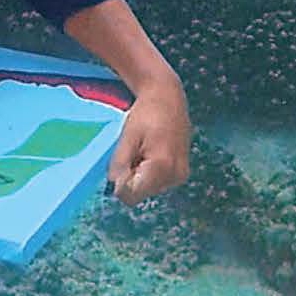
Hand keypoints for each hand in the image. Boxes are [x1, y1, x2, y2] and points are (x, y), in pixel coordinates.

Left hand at [107, 77, 190, 205]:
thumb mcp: (127, 137)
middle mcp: (175, 175)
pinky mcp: (181, 174)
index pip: (131, 196)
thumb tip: (113, 187)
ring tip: (143, 150)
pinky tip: (150, 153)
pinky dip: (148, 173)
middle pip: (139, 194)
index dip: (119, 183)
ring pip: (147, 189)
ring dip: (139, 175)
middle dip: (130, 178)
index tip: (121, 163)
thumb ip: (119, 164)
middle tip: (133, 152)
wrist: (168, 99)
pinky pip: (156, 183)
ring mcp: (180, 176)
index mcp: (162, 166)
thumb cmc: (146, 114)